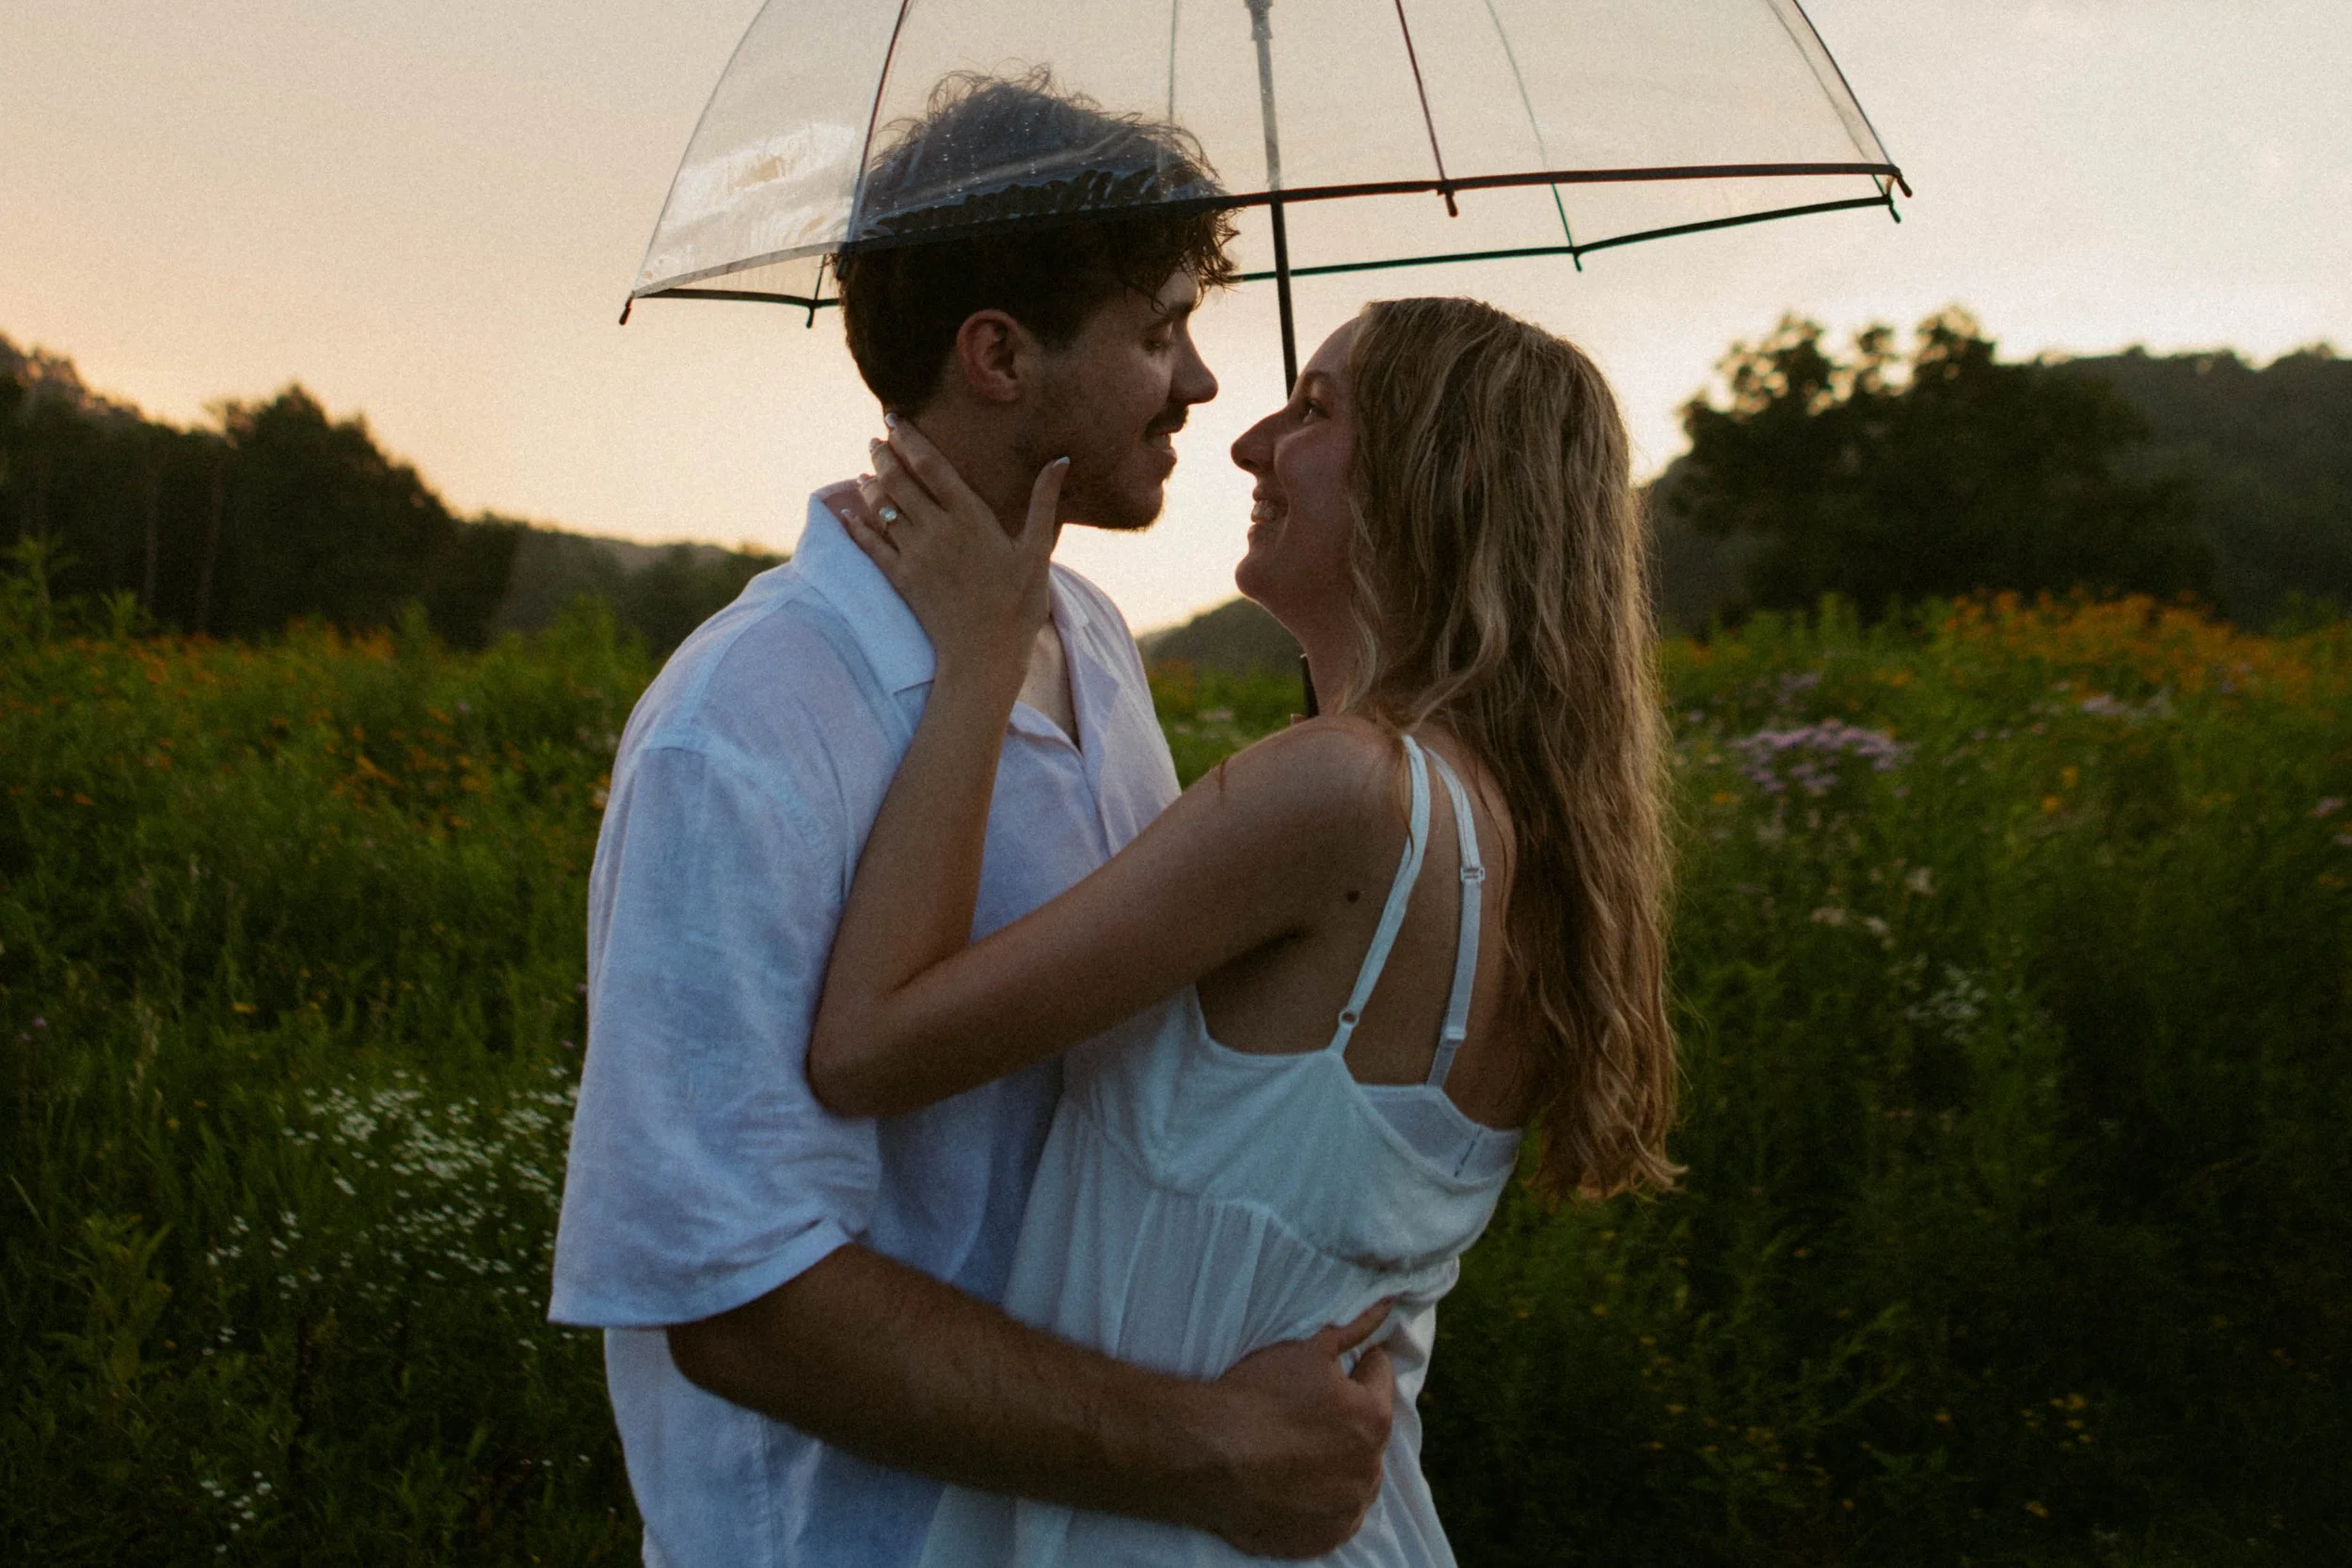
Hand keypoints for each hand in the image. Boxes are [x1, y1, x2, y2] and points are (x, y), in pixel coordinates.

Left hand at [840, 419, 1065, 687]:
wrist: (985, 655)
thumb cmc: (1019, 604)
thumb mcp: (1038, 551)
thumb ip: (1044, 503)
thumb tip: (1059, 461)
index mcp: (970, 517)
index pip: (931, 466)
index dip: (909, 439)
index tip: (894, 420)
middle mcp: (937, 530)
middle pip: (899, 481)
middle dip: (883, 456)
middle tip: (875, 440)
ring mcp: (915, 555)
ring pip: (882, 509)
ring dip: (870, 486)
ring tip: (864, 472)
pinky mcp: (901, 580)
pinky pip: (871, 545)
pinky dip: (857, 526)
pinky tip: (848, 514)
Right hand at [1189, 1302, 1396, 1557]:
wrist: (1208, 1454)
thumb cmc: (1257, 1395)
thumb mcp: (1306, 1350)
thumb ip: (1354, 1329)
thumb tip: (1388, 1304)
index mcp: (1373, 1416)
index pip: (1379, 1375)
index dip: (1353, 1364)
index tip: (1325, 1370)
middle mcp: (1371, 1466)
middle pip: (1369, 1429)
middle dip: (1347, 1416)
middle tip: (1305, 1410)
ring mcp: (1348, 1507)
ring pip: (1356, 1475)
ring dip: (1339, 1461)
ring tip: (1297, 1449)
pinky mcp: (1325, 1537)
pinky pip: (1338, 1515)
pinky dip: (1324, 1500)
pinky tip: (1294, 1482)